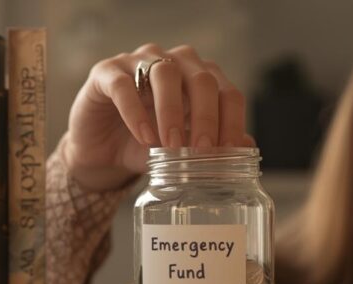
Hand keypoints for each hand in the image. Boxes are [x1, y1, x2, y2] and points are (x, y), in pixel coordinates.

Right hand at [61, 43, 255, 191]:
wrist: (104, 153)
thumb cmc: (150, 146)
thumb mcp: (185, 153)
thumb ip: (214, 147)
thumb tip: (248, 148)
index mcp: (202, 79)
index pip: (228, 93)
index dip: (232, 122)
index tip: (228, 152)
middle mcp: (175, 63)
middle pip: (202, 79)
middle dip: (206, 117)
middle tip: (202, 151)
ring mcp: (140, 62)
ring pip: (165, 73)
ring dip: (172, 112)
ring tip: (170, 147)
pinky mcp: (107, 72)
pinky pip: (124, 85)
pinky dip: (137, 113)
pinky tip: (144, 138)